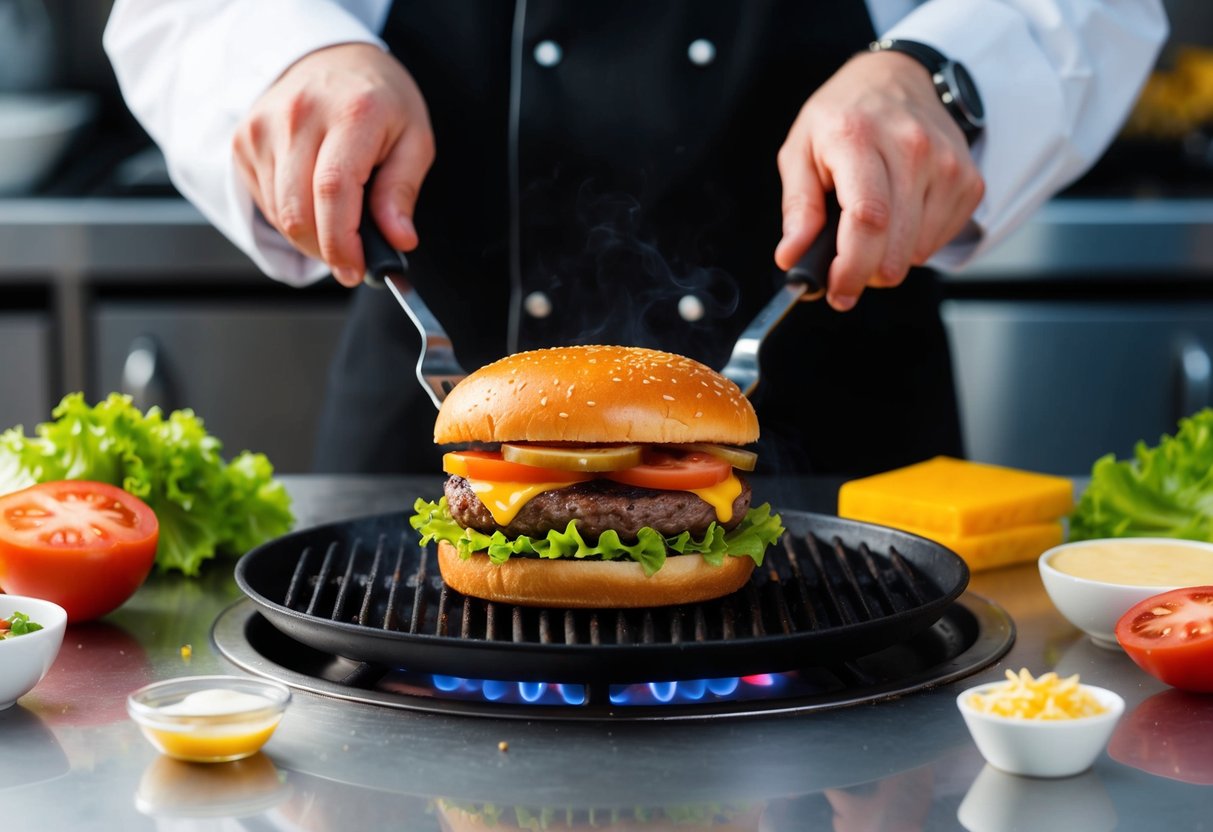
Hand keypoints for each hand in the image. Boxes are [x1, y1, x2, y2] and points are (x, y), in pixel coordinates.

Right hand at [233, 43, 434, 285]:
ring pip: (279, 214)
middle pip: (298, 212)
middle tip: (351, 259)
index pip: (333, 190)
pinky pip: (265, 202)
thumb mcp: (414, 138)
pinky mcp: (243, 141)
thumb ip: (403, 190)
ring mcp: (263, 128)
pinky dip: (291, 218)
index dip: (342, 242)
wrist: (332, 57)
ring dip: (309, 238)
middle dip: (326, 250)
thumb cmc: (378, 100)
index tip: (356, 270)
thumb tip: (399, 239)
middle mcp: (299, 116)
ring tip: (338, 224)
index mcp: (350, 114)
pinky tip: (312, 202)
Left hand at [775, 51, 983, 310]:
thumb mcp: (800, 150)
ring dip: (890, 258)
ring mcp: (946, 164)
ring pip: (919, 250)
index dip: (852, 267)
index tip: (836, 291)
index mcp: (858, 138)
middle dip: (866, 274)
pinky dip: (916, 244)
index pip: (867, 218)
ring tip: (872, 231)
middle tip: (846, 270)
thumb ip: (797, 207)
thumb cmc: (844, 116)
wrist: (899, 77)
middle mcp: (910, 148)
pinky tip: (900, 217)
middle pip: (895, 245)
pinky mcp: (969, 179)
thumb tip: (792, 257)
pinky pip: (940, 240)